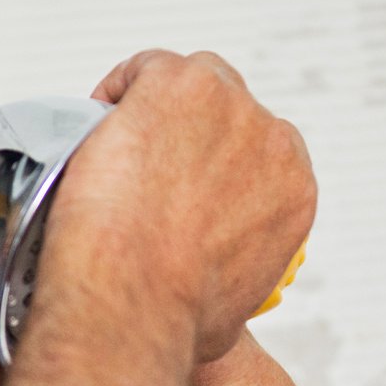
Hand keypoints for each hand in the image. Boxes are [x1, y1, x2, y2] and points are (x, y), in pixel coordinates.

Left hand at [46, 50, 315, 362]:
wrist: (132, 298)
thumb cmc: (170, 316)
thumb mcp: (229, 309)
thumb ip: (232, 276)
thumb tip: (209, 290)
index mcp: (292, 192)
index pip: (254, 153)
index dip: (209, 163)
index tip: (173, 182)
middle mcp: (272, 144)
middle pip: (225, 112)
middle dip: (184, 135)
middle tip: (137, 167)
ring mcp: (229, 107)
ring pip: (187, 84)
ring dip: (151, 108)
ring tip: (111, 148)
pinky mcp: (180, 83)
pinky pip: (144, 69)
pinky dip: (117, 91)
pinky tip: (93, 124)